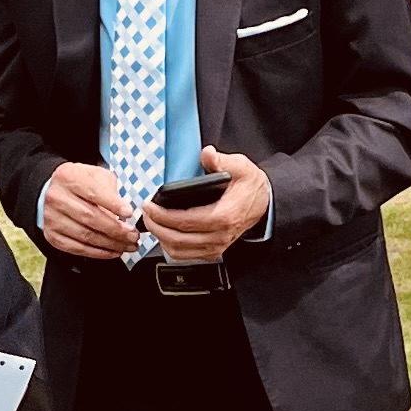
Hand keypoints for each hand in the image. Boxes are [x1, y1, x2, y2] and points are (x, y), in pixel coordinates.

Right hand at [42, 161, 140, 262]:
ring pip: (85, 236)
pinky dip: (98, 253)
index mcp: (69, 177)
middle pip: (90, 217)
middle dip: (116, 229)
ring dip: (111, 244)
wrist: (55, 192)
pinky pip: (78, 248)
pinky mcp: (52, 235)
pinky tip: (113, 251)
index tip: (129, 213)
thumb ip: (110, 191)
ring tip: (127, 245)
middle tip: (133, 235)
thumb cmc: (81, 184)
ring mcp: (52, 218)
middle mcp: (57, 198)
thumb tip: (125, 214)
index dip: (113, 204)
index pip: (93, 192)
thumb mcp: (96, 176)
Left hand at [140, 149, 269, 261]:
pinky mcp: (214, 250)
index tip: (149, 205)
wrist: (265, 203)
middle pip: (178, 239)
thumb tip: (207, 154)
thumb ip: (221, 160)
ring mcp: (217, 246)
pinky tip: (164, 233)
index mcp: (224, 215)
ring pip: (180, 251)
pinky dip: (171, 247)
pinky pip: (187, 256)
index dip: (163, 215)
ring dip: (161, 238)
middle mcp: (220, 235)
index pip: (186, 221)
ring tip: (151, 222)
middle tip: (145, 213)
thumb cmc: (251, 186)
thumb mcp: (241, 166)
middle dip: (156, 227)